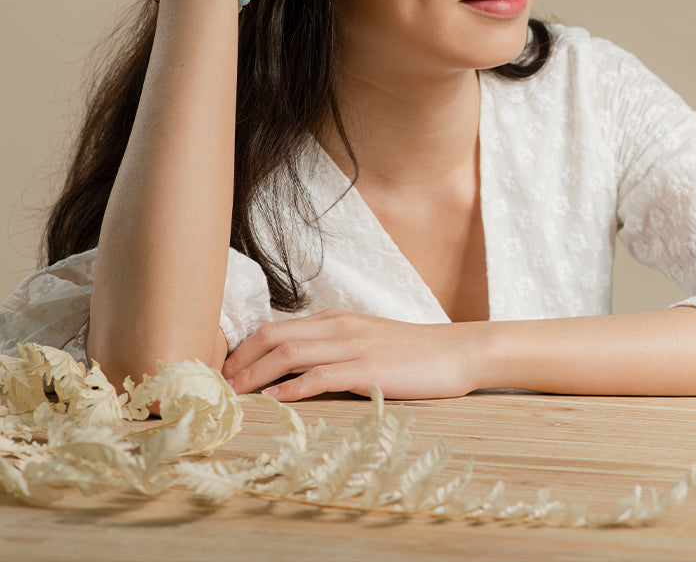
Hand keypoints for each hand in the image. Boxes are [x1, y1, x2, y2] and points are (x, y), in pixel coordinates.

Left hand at [220, 309, 480, 401]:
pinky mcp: (368, 370)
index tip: (223, 373)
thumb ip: (330, 347)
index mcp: (334, 319)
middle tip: (216, 387)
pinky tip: (275, 402)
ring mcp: (353, 346)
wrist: (454, 352)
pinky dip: (293, 388)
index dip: (242, 350)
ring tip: (234, 396)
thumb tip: (290, 368)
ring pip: (291, 354)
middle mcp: (338, 327)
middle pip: (274, 336)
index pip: (275, 327)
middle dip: (239, 362)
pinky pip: (322, 376)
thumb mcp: (364, 340)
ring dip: (256, 376)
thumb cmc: (409, 352)